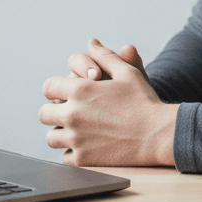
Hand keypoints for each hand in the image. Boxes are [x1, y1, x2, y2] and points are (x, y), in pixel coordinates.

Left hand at [40, 39, 177, 167]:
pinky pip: (64, 157)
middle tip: (68, 113)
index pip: (48, 87)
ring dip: (61, 133)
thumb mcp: (127, 72)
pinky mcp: (83, 159)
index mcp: (80, 90)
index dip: (55, 89)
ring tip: (76, 131)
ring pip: (51, 138)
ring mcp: (76, 138)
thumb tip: (92, 43)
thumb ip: (105, 56)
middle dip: (54, 112)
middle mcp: (73, 114)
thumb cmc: (144, 101)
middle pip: (44, 114)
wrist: (158, 134)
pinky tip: (85, 146)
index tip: (62, 94)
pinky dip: (72, 153)